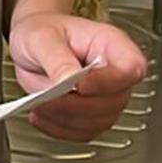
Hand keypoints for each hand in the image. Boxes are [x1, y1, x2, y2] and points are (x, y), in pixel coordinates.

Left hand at [9, 12, 147, 141]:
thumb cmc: (42, 30)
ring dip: (66, 119)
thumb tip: (69, 81)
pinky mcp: (93, 114)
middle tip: (47, 98)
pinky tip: (42, 116)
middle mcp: (114, 71)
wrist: (31, 40)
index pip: (130, 68)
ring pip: (100, 121)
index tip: (79, 87)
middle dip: (77, 105)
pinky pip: (85, 132)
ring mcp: (106, 95)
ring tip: (39, 105)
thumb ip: (57, 59)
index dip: (107, 82)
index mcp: (111, 44)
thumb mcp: (41, 38)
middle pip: (114, 101)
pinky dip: (60, 129)